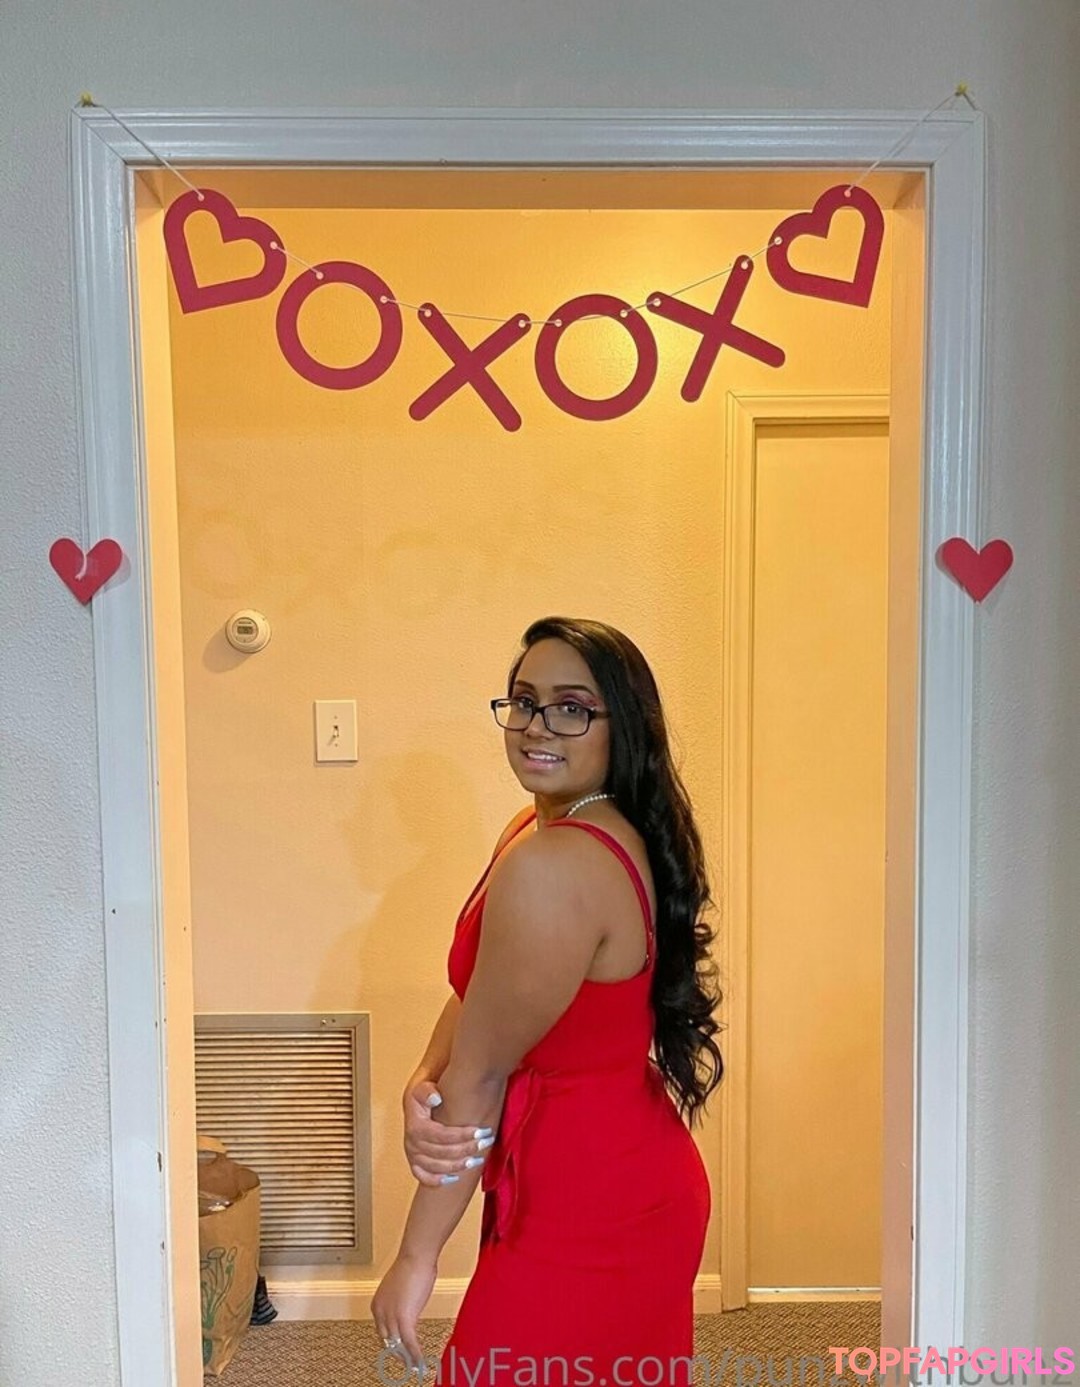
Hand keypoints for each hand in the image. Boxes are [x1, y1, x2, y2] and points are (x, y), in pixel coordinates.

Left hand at [371, 1252, 436, 1375]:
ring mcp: (391, 1316)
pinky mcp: (404, 1319)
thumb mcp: (401, 1288)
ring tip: (414, 1365)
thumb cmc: (412, 1265)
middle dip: (397, 1354)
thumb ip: (401, 1303)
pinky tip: (420, 1361)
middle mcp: (380, 1312)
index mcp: (377, 1304)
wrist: (416, 1256)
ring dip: (407, 1357)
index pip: (382, 1331)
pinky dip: (415, 1354)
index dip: (391, 1343)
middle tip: (406, 1362)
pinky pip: (409, 1343)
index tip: (399, 1349)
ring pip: (397, 1345)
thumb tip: (409, 1310)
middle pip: (387, 1341)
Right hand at [403, 1078, 493, 1185]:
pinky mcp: (415, 1164)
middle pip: (442, 1153)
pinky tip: (455, 1178)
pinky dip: (437, 1181)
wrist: (415, 1105)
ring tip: (478, 1160)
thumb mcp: (423, 1088)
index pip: (442, 1135)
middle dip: (467, 1149)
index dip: (462, 1135)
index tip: (482, 1131)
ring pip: (436, 1167)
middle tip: (487, 1142)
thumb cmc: (423, 1096)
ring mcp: (413, 1156)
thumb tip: (436, 1098)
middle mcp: (412, 1144)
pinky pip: (424, 1178)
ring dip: (458, 1166)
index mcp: (415, 1127)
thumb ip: (427, 1092)